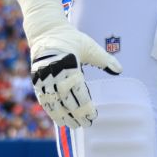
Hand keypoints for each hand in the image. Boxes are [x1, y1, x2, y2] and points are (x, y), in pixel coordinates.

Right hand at [16, 0, 122, 128]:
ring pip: (53, 102)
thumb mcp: (89, 47)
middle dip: (76, 114)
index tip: (93, 115)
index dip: (85, 106)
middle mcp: (54, 73)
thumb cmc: (71, 38)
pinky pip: (43, 98)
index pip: (78, 91)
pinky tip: (58, 118)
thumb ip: (104, 60)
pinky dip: (51, 110)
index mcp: (68, 65)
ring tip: (72, 125)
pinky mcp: (36, 80)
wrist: (46, 31)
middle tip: (85, 125)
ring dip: (62, 115)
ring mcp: (43, 77)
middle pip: (66, 99)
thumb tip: (119, 70)